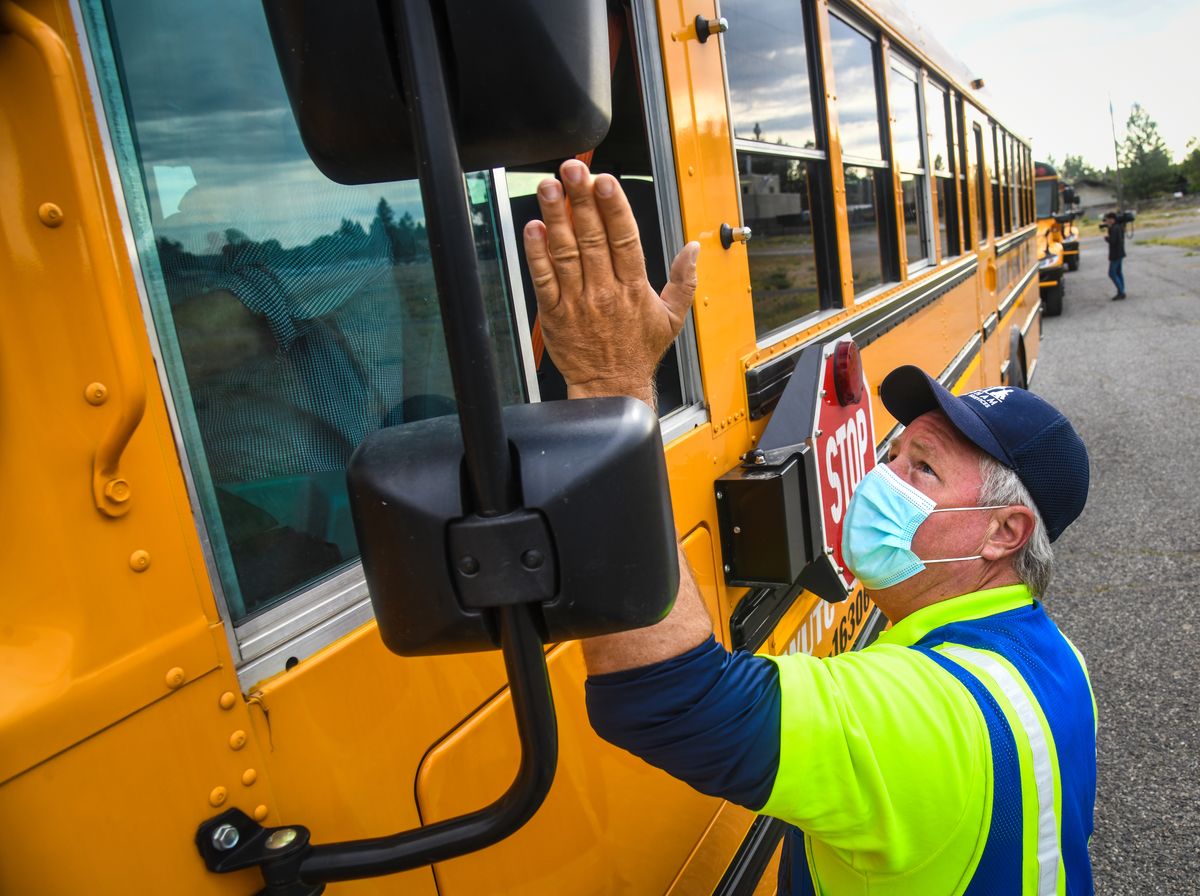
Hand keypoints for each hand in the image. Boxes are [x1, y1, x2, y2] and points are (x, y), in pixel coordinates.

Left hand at [522, 159, 698, 406]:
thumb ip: (683, 280)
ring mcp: (578, 303)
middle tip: (572, 169)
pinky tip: (533, 228)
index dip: (613, 207)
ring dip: (555, 217)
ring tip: (548, 187)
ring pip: (565, 253)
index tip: (605, 180)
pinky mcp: (554, 315)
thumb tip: (694, 248)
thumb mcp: (673, 318)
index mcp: (634, 288)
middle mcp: (605, 292)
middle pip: (592, 238)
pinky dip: (537, 254)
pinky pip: (544, 280)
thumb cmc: (639, 352)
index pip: (624, 238)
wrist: (611, 388)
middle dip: (581, 200)